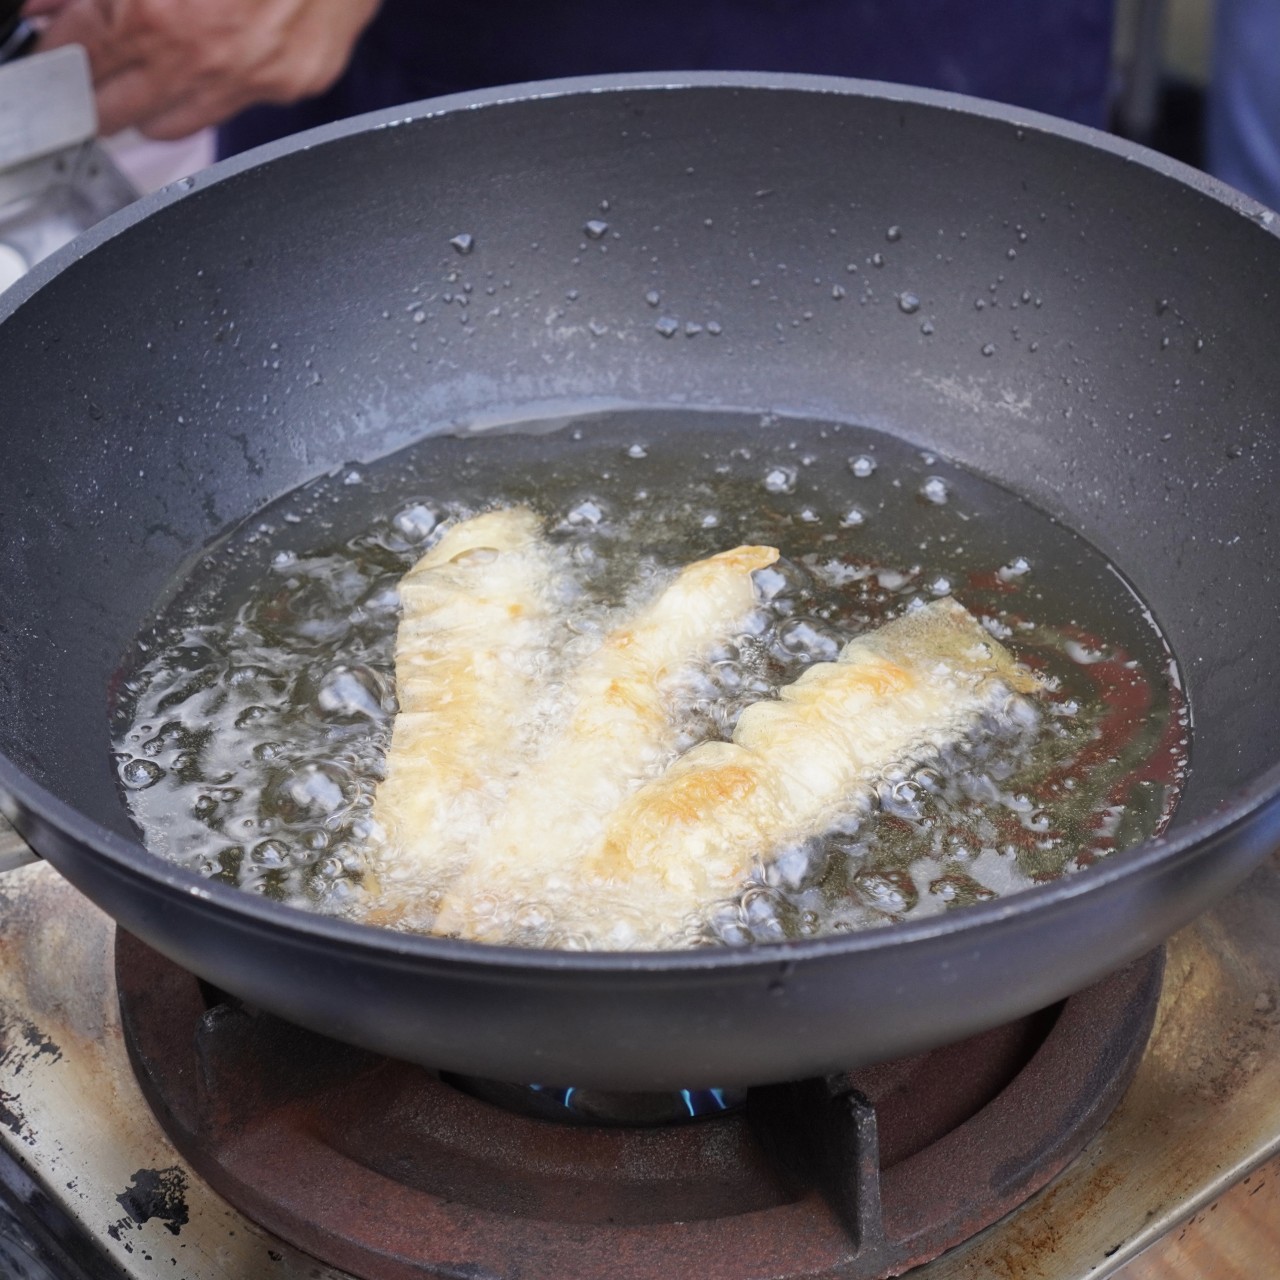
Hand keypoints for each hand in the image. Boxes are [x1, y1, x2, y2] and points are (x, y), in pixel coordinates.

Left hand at [29, 0, 380, 138]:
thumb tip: (49, 7)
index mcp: (153, 12)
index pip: (75, 57)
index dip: (54, 56)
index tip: (50, 59)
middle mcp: (200, 56)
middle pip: (113, 112)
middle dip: (90, 97)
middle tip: (84, 82)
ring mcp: (248, 79)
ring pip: (169, 126)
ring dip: (148, 105)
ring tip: (147, 73)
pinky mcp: (289, 86)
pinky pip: (231, 106)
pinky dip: (213, 89)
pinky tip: (215, 58)